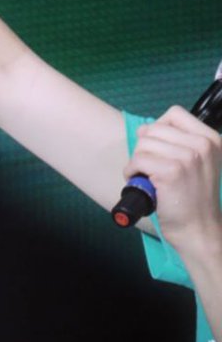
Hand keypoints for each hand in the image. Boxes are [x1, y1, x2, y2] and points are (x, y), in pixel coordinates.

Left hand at [127, 105, 221, 253]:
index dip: (158, 129)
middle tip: (149, 168)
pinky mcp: (171, 171)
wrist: (199, 228)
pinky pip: (137, 160)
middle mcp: (202, 144)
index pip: (174, 114)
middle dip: (145, 148)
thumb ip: (178, 144)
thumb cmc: (193, 199)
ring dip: (137, 161)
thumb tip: (145, 129)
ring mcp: (188, 157)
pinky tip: (139, 182)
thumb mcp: (198, 164)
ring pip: (143, 144)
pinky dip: (131, 172)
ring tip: (145, 176)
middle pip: (154, 129)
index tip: (157, 149)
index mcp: (211, 139)